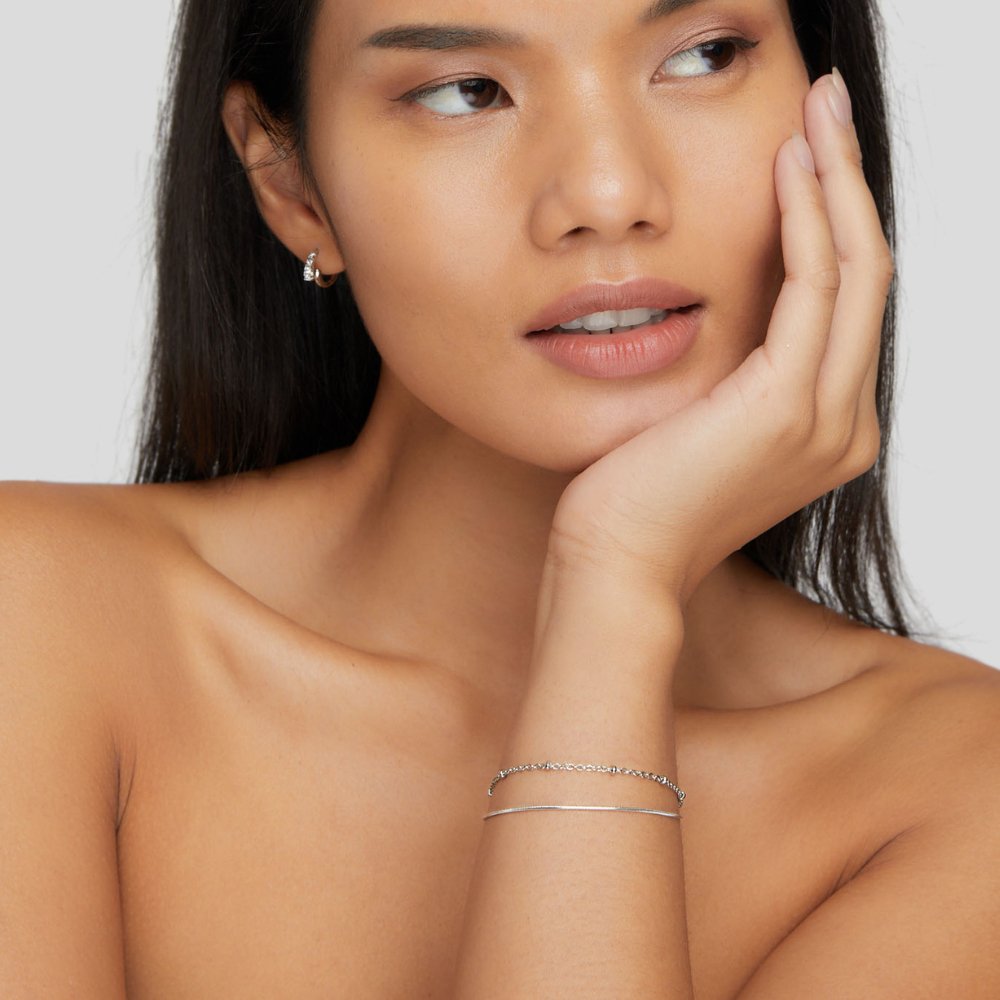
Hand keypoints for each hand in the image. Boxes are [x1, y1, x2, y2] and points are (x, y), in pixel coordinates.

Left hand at [548, 73, 892, 600]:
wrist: (616, 562)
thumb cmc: (639, 497)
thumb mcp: (702, 423)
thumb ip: (738, 375)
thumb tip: (730, 313)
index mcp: (829, 428)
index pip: (848, 306)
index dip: (838, 222)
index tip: (813, 156)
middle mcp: (847, 425)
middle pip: (871, 276)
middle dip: (852, 181)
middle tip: (829, 108)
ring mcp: (827, 419)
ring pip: (858, 271)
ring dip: (839, 181)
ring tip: (817, 112)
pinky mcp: (787, 407)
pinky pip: (815, 288)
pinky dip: (808, 219)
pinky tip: (787, 166)